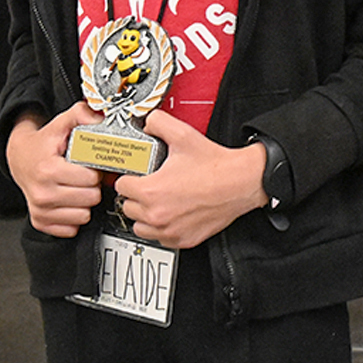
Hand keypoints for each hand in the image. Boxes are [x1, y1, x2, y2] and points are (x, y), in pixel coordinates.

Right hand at [5, 102, 106, 237]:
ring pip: (84, 215)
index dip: (95, 170)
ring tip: (77, 187)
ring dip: (85, 202)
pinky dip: (74, 215)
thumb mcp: (61, 123)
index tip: (89, 164)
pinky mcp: (40, 221)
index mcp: (48, 171)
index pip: (91, 179)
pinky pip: (72, 227)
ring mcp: (40, 209)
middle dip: (93, 186)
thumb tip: (98, 115)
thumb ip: (82, 114)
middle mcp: (42, 193)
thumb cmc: (43, 144)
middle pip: (91, 198)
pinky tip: (70, 200)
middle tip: (84, 175)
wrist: (19, 157)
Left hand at [111, 110, 267, 248]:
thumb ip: (159, 123)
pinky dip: (162, 228)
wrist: (242, 182)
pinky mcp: (181, 240)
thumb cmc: (216, 166)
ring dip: (145, 215)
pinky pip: (159, 238)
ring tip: (159, 201)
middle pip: (127, 207)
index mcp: (152, 191)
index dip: (130, 176)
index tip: (138, 175)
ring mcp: (169, 230)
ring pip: (139, 226)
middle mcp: (157, 214)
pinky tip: (172, 213)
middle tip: (152, 185)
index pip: (121, 186)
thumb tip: (148, 122)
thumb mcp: (184, 136)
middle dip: (137, 195)